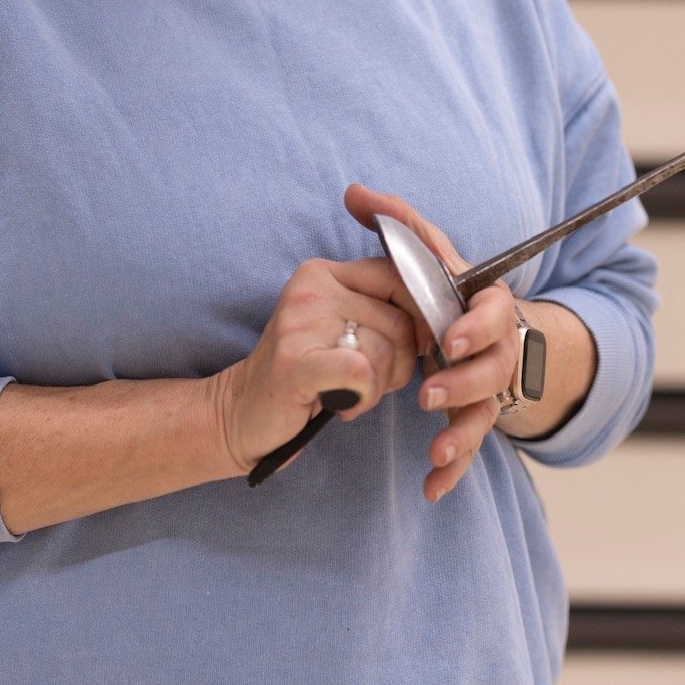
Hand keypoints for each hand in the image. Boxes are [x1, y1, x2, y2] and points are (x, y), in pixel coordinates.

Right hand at [209, 255, 418, 473]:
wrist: (242, 411)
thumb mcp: (341, 328)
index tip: (416, 346)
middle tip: (371, 381)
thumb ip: (381, 310)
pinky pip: (362, 370)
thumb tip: (442, 314)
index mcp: (324, 272)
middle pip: (399, 318)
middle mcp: (311, 288)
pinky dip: (365, 395)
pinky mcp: (296, 360)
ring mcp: (300, 322)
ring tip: (351, 393)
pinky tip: (343, 403)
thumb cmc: (306, 374)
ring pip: (385, 348)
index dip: (421, 314)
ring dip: (380, 385)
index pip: (398, 276)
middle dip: (401, 361)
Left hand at [342, 184, 518, 502]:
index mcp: (484, 303)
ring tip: (433, 446)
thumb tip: (355, 193)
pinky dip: (454, 468)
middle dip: (466, 380)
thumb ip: (395, 223)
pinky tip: (431, 486)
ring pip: (487, 411)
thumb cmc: (439, 289)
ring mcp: (487, 384)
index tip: (446, 339)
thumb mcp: (423, 252)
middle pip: (497, 366)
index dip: (475, 326)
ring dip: (463, 430)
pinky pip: (469, 446)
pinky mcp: (471, 416)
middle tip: (427, 391)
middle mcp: (495, 345)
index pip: (494, 310)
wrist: (464, 329)